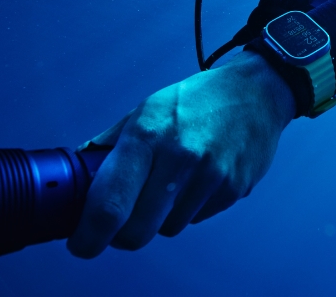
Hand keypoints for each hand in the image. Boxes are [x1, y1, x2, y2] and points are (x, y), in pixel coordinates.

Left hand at [66, 51, 295, 257]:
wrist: (257, 92)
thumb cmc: (196, 100)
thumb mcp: (147, 108)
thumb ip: (112, 143)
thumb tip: (78, 171)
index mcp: (148, 134)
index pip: (109, 205)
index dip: (89, 236)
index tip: (81, 243)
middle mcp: (180, 157)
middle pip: (137, 231)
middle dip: (122, 236)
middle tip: (120, 224)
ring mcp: (211, 176)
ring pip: (168, 229)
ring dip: (160, 219)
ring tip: (169, 185)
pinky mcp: (234, 189)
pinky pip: (197, 218)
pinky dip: (189, 209)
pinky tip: (197, 180)